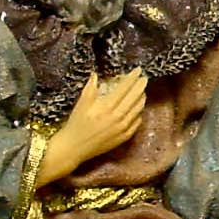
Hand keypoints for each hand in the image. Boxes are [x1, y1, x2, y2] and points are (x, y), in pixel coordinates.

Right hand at [39, 70, 146, 184]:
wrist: (74, 148)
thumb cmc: (76, 124)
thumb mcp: (81, 104)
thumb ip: (90, 89)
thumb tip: (95, 75)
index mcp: (106, 107)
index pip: (124, 88)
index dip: (132, 78)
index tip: (137, 70)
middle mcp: (117, 117)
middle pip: (134, 97)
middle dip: (140, 86)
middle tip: (144, 78)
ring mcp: (122, 128)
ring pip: (138, 109)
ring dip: (141, 98)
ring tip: (142, 91)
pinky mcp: (124, 137)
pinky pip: (136, 122)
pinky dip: (139, 113)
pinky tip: (138, 108)